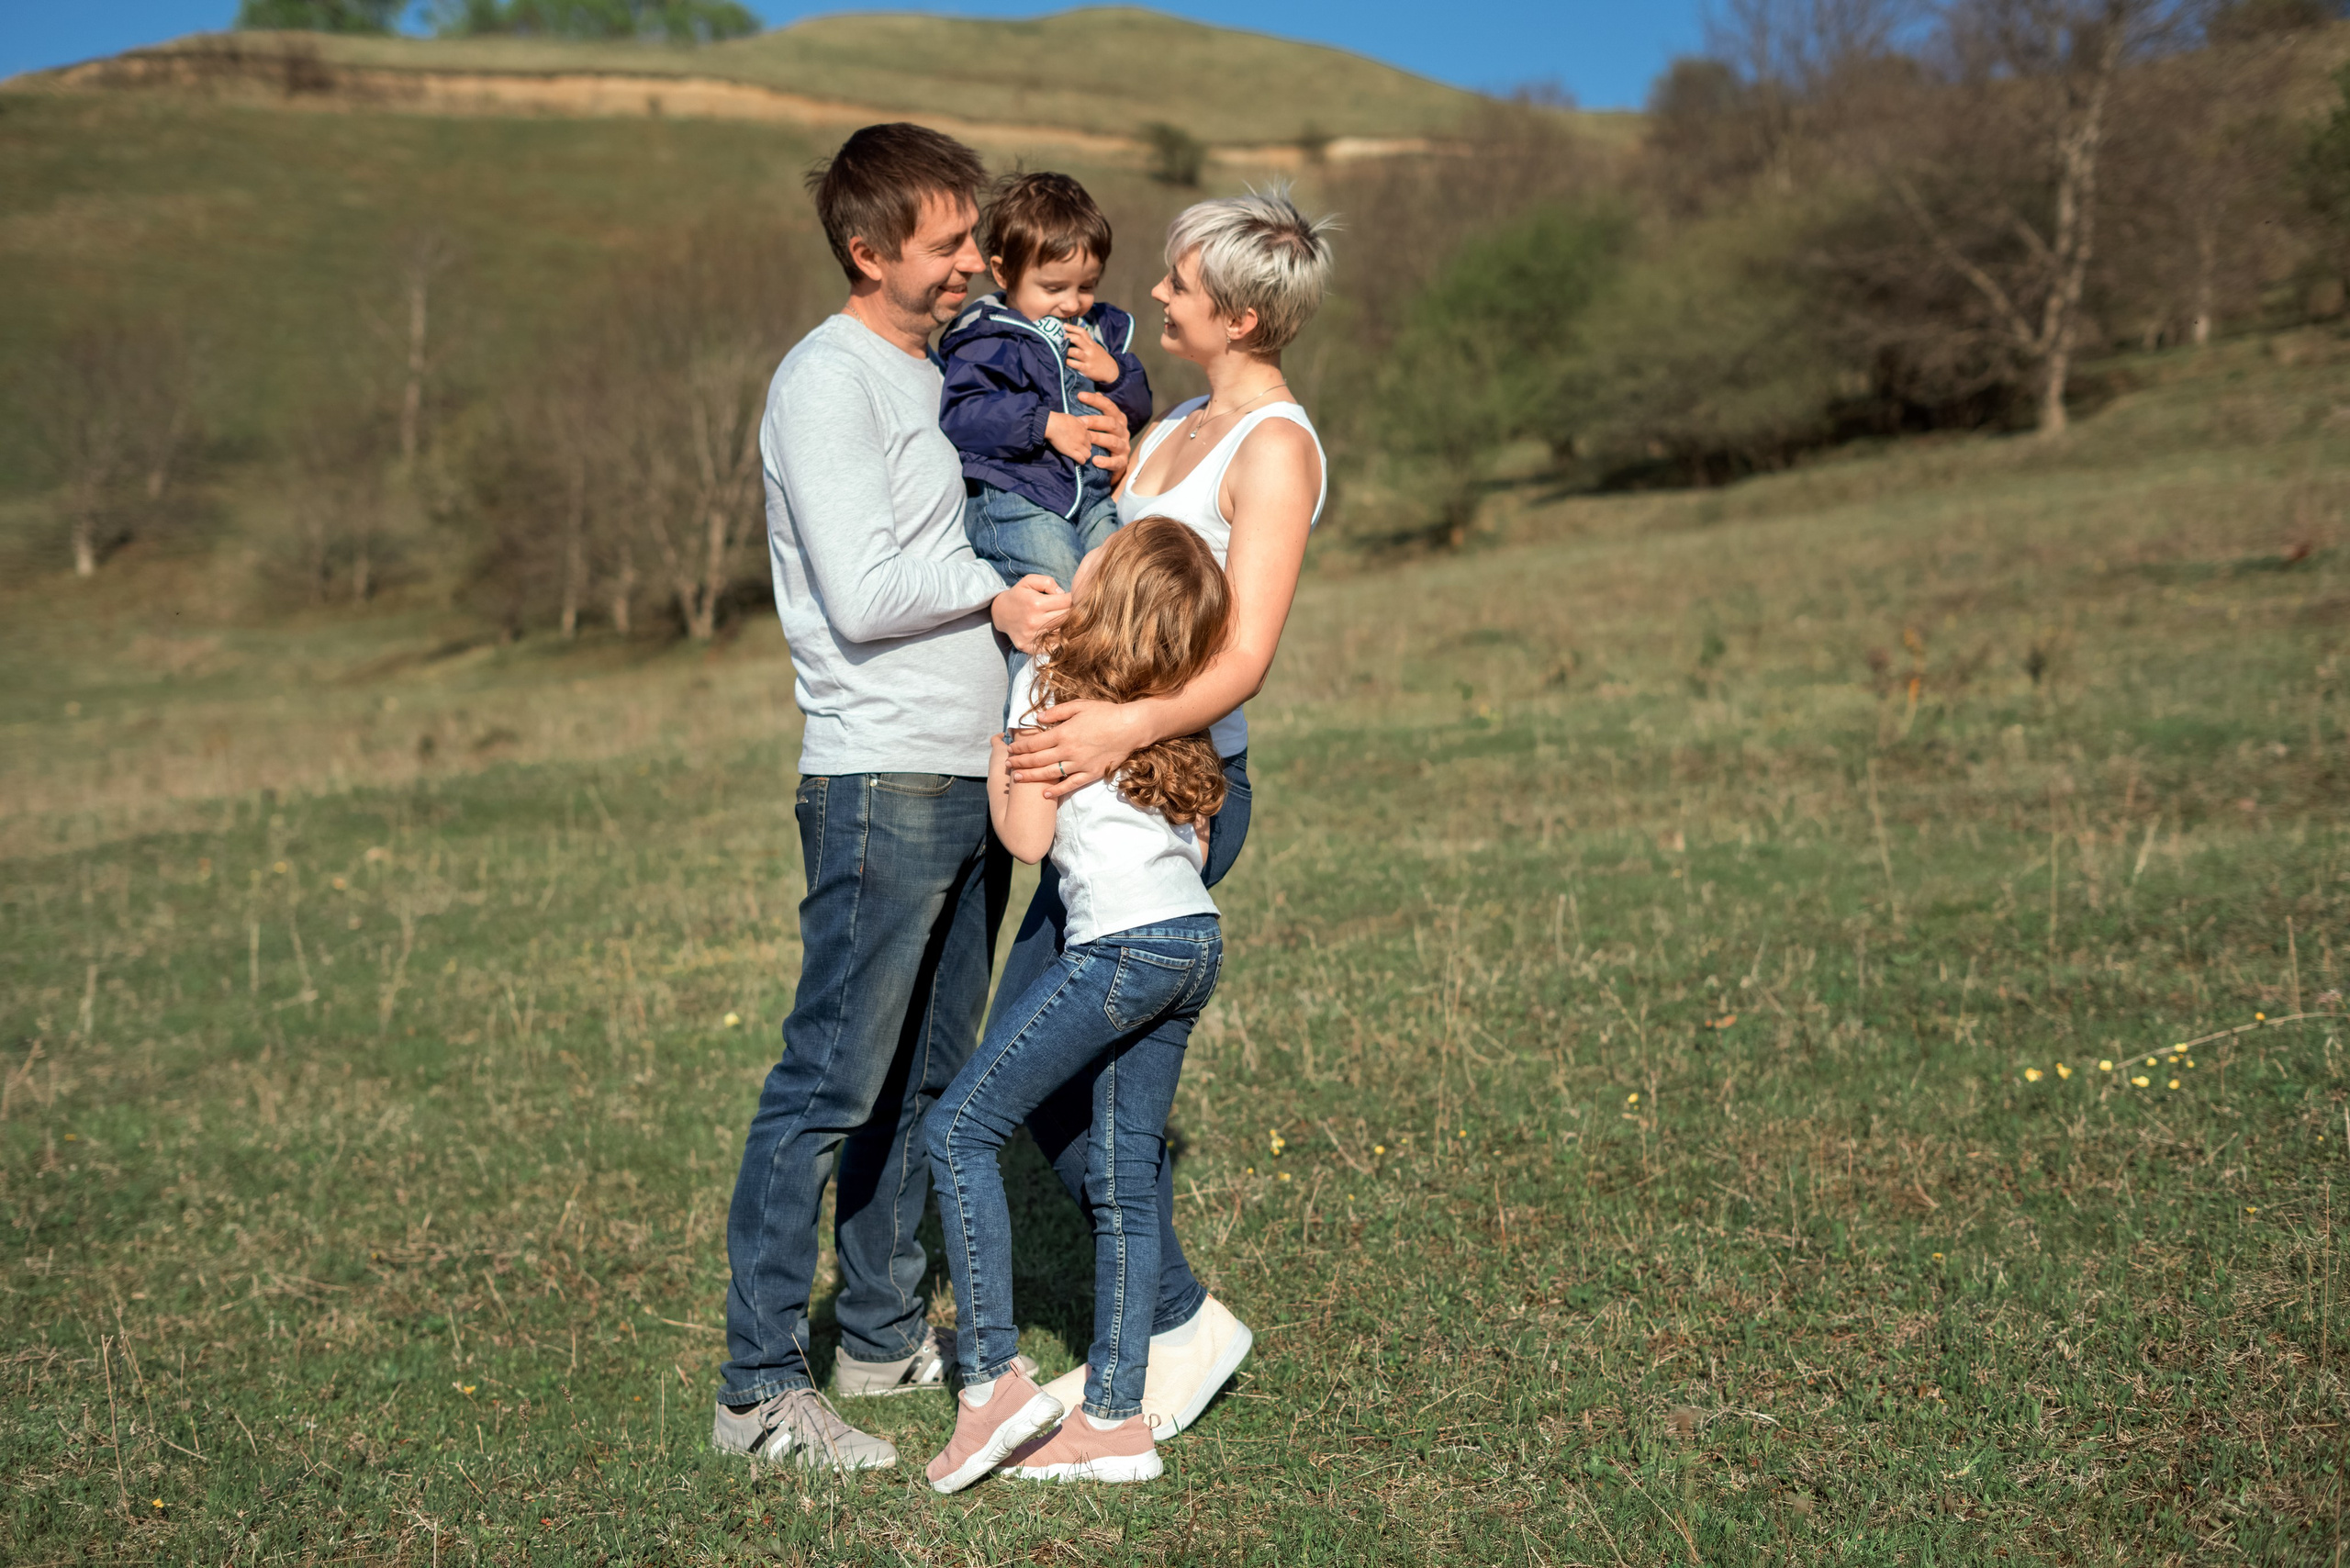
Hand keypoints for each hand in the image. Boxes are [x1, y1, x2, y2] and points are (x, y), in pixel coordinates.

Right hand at [990, 574, 1068, 653]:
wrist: (1000, 613)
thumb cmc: (1019, 595)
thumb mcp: (1029, 580)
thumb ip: (1048, 582)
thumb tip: (1063, 594)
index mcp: (1036, 604)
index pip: (1067, 602)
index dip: (1074, 599)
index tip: (1074, 598)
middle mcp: (1034, 622)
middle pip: (1067, 618)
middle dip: (1073, 612)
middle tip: (1074, 608)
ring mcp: (1032, 636)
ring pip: (1062, 632)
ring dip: (1066, 625)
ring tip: (1063, 618)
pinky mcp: (1029, 647)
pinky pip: (1052, 645)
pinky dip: (1057, 638)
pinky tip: (1055, 630)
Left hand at [1005, 697, 1151, 798]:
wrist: (1131, 727)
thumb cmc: (1105, 713)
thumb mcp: (1079, 705)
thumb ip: (1056, 712)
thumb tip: (1038, 718)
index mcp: (1064, 733)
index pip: (1035, 743)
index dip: (1020, 747)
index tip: (1010, 749)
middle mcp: (1069, 750)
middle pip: (1038, 759)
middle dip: (1020, 763)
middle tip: (1007, 766)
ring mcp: (1080, 764)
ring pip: (1050, 773)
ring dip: (1031, 777)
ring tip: (1017, 779)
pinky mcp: (1092, 773)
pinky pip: (1071, 784)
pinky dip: (1057, 790)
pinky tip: (1045, 794)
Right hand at [1043, 410, 1097, 463]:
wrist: (1052, 424)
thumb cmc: (1059, 419)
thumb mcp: (1073, 418)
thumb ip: (1079, 422)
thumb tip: (1081, 424)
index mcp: (1084, 429)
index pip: (1090, 438)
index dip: (1086, 441)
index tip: (1081, 443)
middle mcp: (1083, 438)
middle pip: (1089, 447)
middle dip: (1085, 449)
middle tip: (1079, 450)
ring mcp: (1078, 445)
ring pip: (1088, 454)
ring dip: (1084, 456)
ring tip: (1080, 457)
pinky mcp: (1072, 452)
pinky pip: (1081, 459)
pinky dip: (1081, 461)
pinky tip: (1079, 462)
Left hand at [1066, 328, 1119, 385]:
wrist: (1112, 371)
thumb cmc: (1101, 359)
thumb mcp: (1096, 348)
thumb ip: (1087, 343)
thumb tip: (1074, 337)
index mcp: (1092, 344)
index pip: (1082, 332)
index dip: (1073, 327)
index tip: (1064, 325)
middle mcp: (1090, 350)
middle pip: (1078, 339)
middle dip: (1068, 337)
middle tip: (1061, 339)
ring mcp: (1088, 359)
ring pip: (1075, 352)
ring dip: (1066, 351)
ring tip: (1061, 351)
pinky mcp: (1087, 369)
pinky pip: (1075, 364)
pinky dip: (1068, 362)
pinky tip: (1064, 361)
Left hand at [1074, 391, 1130, 477]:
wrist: (1116, 461)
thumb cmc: (1106, 437)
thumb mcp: (1104, 423)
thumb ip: (1099, 409)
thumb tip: (1096, 392)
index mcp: (1118, 419)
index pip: (1109, 406)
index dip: (1095, 400)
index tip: (1080, 396)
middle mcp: (1123, 431)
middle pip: (1111, 423)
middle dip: (1095, 421)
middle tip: (1080, 422)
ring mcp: (1124, 446)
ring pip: (1113, 441)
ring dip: (1099, 439)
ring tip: (1086, 439)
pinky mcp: (1122, 461)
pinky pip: (1115, 462)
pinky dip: (1106, 462)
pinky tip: (1095, 460)